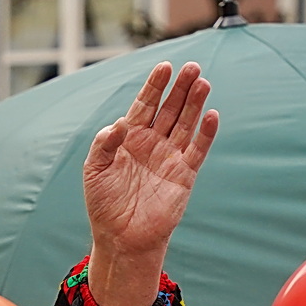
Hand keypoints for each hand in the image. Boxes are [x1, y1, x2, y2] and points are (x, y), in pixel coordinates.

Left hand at [84, 61, 218, 305]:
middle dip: (181, 88)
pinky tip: (211, 115)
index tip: (164, 67)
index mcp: (130, 138)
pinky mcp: (184, 175)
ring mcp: (170, 157)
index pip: (145, 104)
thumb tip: (119, 123)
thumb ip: (103, 144)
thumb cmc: (104, 204)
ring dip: (195, 104)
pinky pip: (198, 150)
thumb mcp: (94, 170)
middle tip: (192, 67)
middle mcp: (152, 143)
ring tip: (203, 82)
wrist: (121, 237)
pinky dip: (206, 134)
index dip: (155, 85)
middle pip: (170, 108)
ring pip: (185, 123)